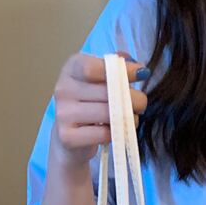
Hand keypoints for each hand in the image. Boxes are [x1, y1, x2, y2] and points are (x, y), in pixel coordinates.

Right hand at [51, 52, 148, 169]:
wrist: (70, 136)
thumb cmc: (90, 103)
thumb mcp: (102, 80)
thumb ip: (119, 69)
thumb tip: (140, 68)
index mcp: (72, 68)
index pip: (94, 68)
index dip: (122, 71)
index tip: (142, 74)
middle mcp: (63, 88)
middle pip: (106, 92)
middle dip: (134, 98)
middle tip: (141, 104)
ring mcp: (63, 113)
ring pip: (108, 114)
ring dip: (129, 117)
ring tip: (132, 118)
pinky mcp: (68, 137)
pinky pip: (104, 134)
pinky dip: (116, 132)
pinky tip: (117, 130)